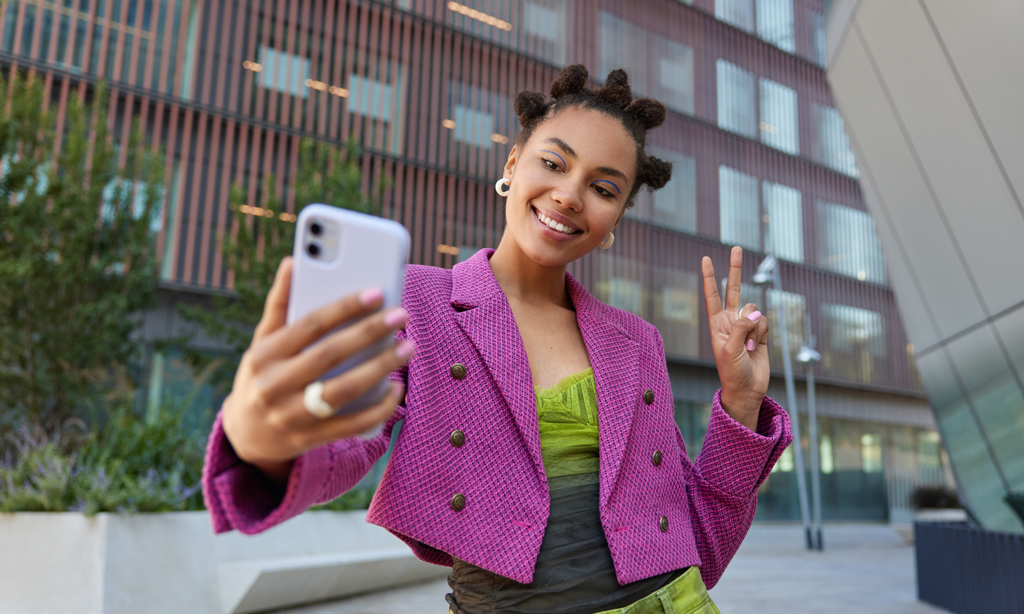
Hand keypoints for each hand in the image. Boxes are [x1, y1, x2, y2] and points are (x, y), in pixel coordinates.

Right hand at [221, 257, 413, 482]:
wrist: (245, 436)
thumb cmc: (262, 375)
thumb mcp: (263, 341)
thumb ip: (280, 303)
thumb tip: (293, 261)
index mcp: (263, 355)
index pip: (309, 325)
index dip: (344, 307)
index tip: (376, 292)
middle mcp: (274, 386)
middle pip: (330, 355)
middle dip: (370, 333)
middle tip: (401, 315)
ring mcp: (291, 416)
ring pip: (343, 392)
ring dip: (380, 369)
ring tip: (407, 347)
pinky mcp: (310, 439)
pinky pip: (351, 425)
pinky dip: (378, 408)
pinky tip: (396, 389)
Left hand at [701, 246, 769, 430]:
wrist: (747, 389)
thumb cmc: (732, 371)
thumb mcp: (730, 348)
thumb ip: (740, 326)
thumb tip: (754, 311)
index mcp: (716, 323)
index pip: (711, 295)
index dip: (709, 277)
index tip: (705, 259)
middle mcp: (730, 320)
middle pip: (733, 288)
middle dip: (734, 269)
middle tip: (736, 247)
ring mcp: (746, 325)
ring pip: (754, 309)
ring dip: (753, 326)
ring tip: (748, 345)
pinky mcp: (761, 331)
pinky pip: (765, 320)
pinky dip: (763, 331)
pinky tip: (758, 345)